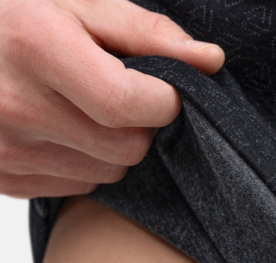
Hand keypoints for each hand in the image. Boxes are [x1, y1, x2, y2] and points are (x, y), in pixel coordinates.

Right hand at [0, 0, 224, 198]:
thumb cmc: (17, 18)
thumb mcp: (75, 4)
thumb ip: (146, 32)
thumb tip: (210, 60)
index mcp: (34, 47)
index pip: (128, 104)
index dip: (162, 101)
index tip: (164, 89)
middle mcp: (16, 106)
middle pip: (126, 148)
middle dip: (138, 125)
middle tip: (114, 94)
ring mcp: (7, 149)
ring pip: (107, 174)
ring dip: (110, 146)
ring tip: (78, 109)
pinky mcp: (5, 178)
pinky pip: (78, 187)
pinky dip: (82, 163)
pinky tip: (58, 130)